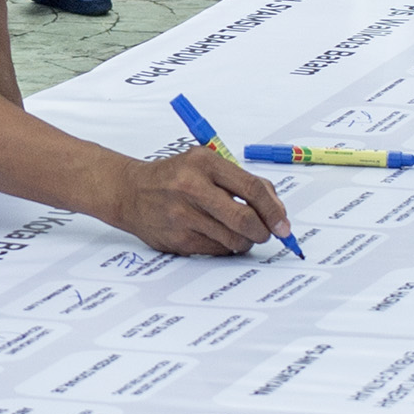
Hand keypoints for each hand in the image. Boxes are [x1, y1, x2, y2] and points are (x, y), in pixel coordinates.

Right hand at [102, 143, 296, 256]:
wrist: (130, 191)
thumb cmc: (175, 177)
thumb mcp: (206, 164)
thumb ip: (241, 181)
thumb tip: (276, 209)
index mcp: (205, 163)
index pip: (251, 188)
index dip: (273, 210)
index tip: (283, 224)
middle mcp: (192, 188)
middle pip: (244, 219)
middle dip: (262, 232)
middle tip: (266, 234)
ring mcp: (182, 215)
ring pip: (232, 240)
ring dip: (244, 241)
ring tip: (239, 234)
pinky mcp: (177, 239)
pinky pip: (215, 250)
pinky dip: (224, 247)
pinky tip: (216, 236)